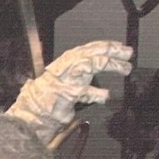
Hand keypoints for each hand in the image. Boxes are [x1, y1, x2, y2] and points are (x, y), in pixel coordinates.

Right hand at [8, 40, 132, 139]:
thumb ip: (78, 73)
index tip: (119, 46)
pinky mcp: (67, 95)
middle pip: (92, 53)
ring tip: (125, 68)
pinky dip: (97, 93)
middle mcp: (65, 68)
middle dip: (111, 51)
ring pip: (92, 64)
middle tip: (128, 53)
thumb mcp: (62, 81)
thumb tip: (100, 68)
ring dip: (111, 65)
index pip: (87, 49)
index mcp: (64, 63)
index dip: (105, 46)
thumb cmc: (45, 100)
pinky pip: (86, 91)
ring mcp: (66, 80)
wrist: (30, 113)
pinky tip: (106, 95)